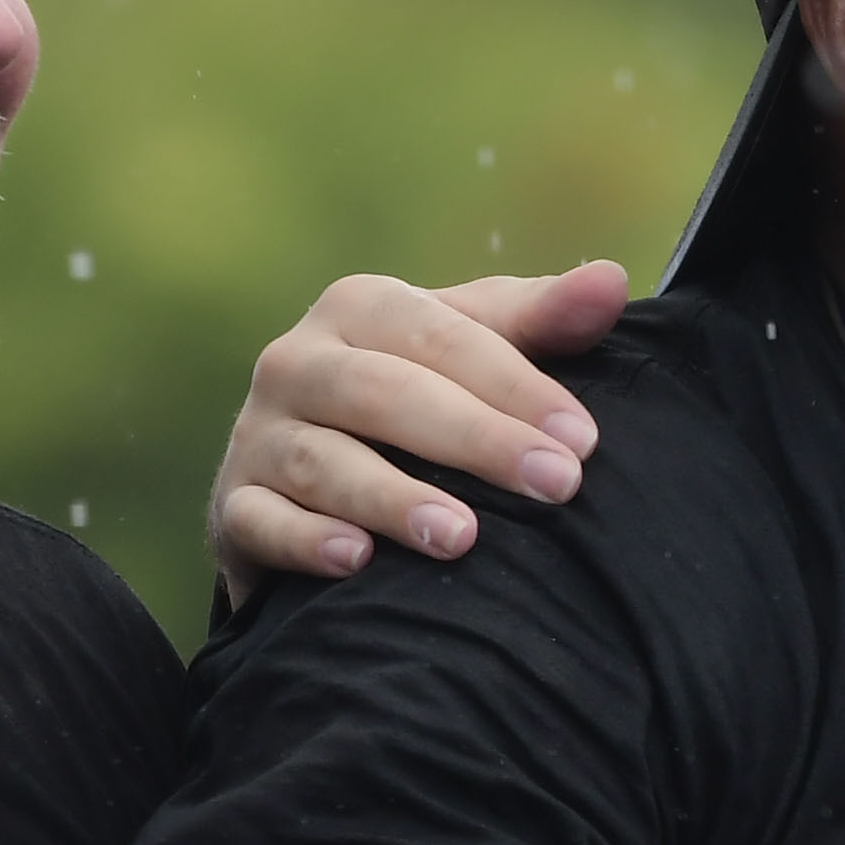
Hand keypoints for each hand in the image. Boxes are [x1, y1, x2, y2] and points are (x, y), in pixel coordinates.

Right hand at [207, 265, 621, 602]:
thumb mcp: (471, 348)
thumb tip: (611, 282)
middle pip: (385, 393)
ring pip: (324, 462)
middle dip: (475, 439)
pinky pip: (261, 521)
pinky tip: (355, 562)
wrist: (302, 477)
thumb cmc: (413, 397)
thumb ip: (539, 321)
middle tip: (556, 485)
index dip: (516, 385)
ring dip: (393, 499)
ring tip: (463, 537)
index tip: (583, 439)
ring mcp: (258, 435)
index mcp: (360, 309)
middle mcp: (297, 361)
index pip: (443, 337)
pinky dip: (305, 541)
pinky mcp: (233, 506)